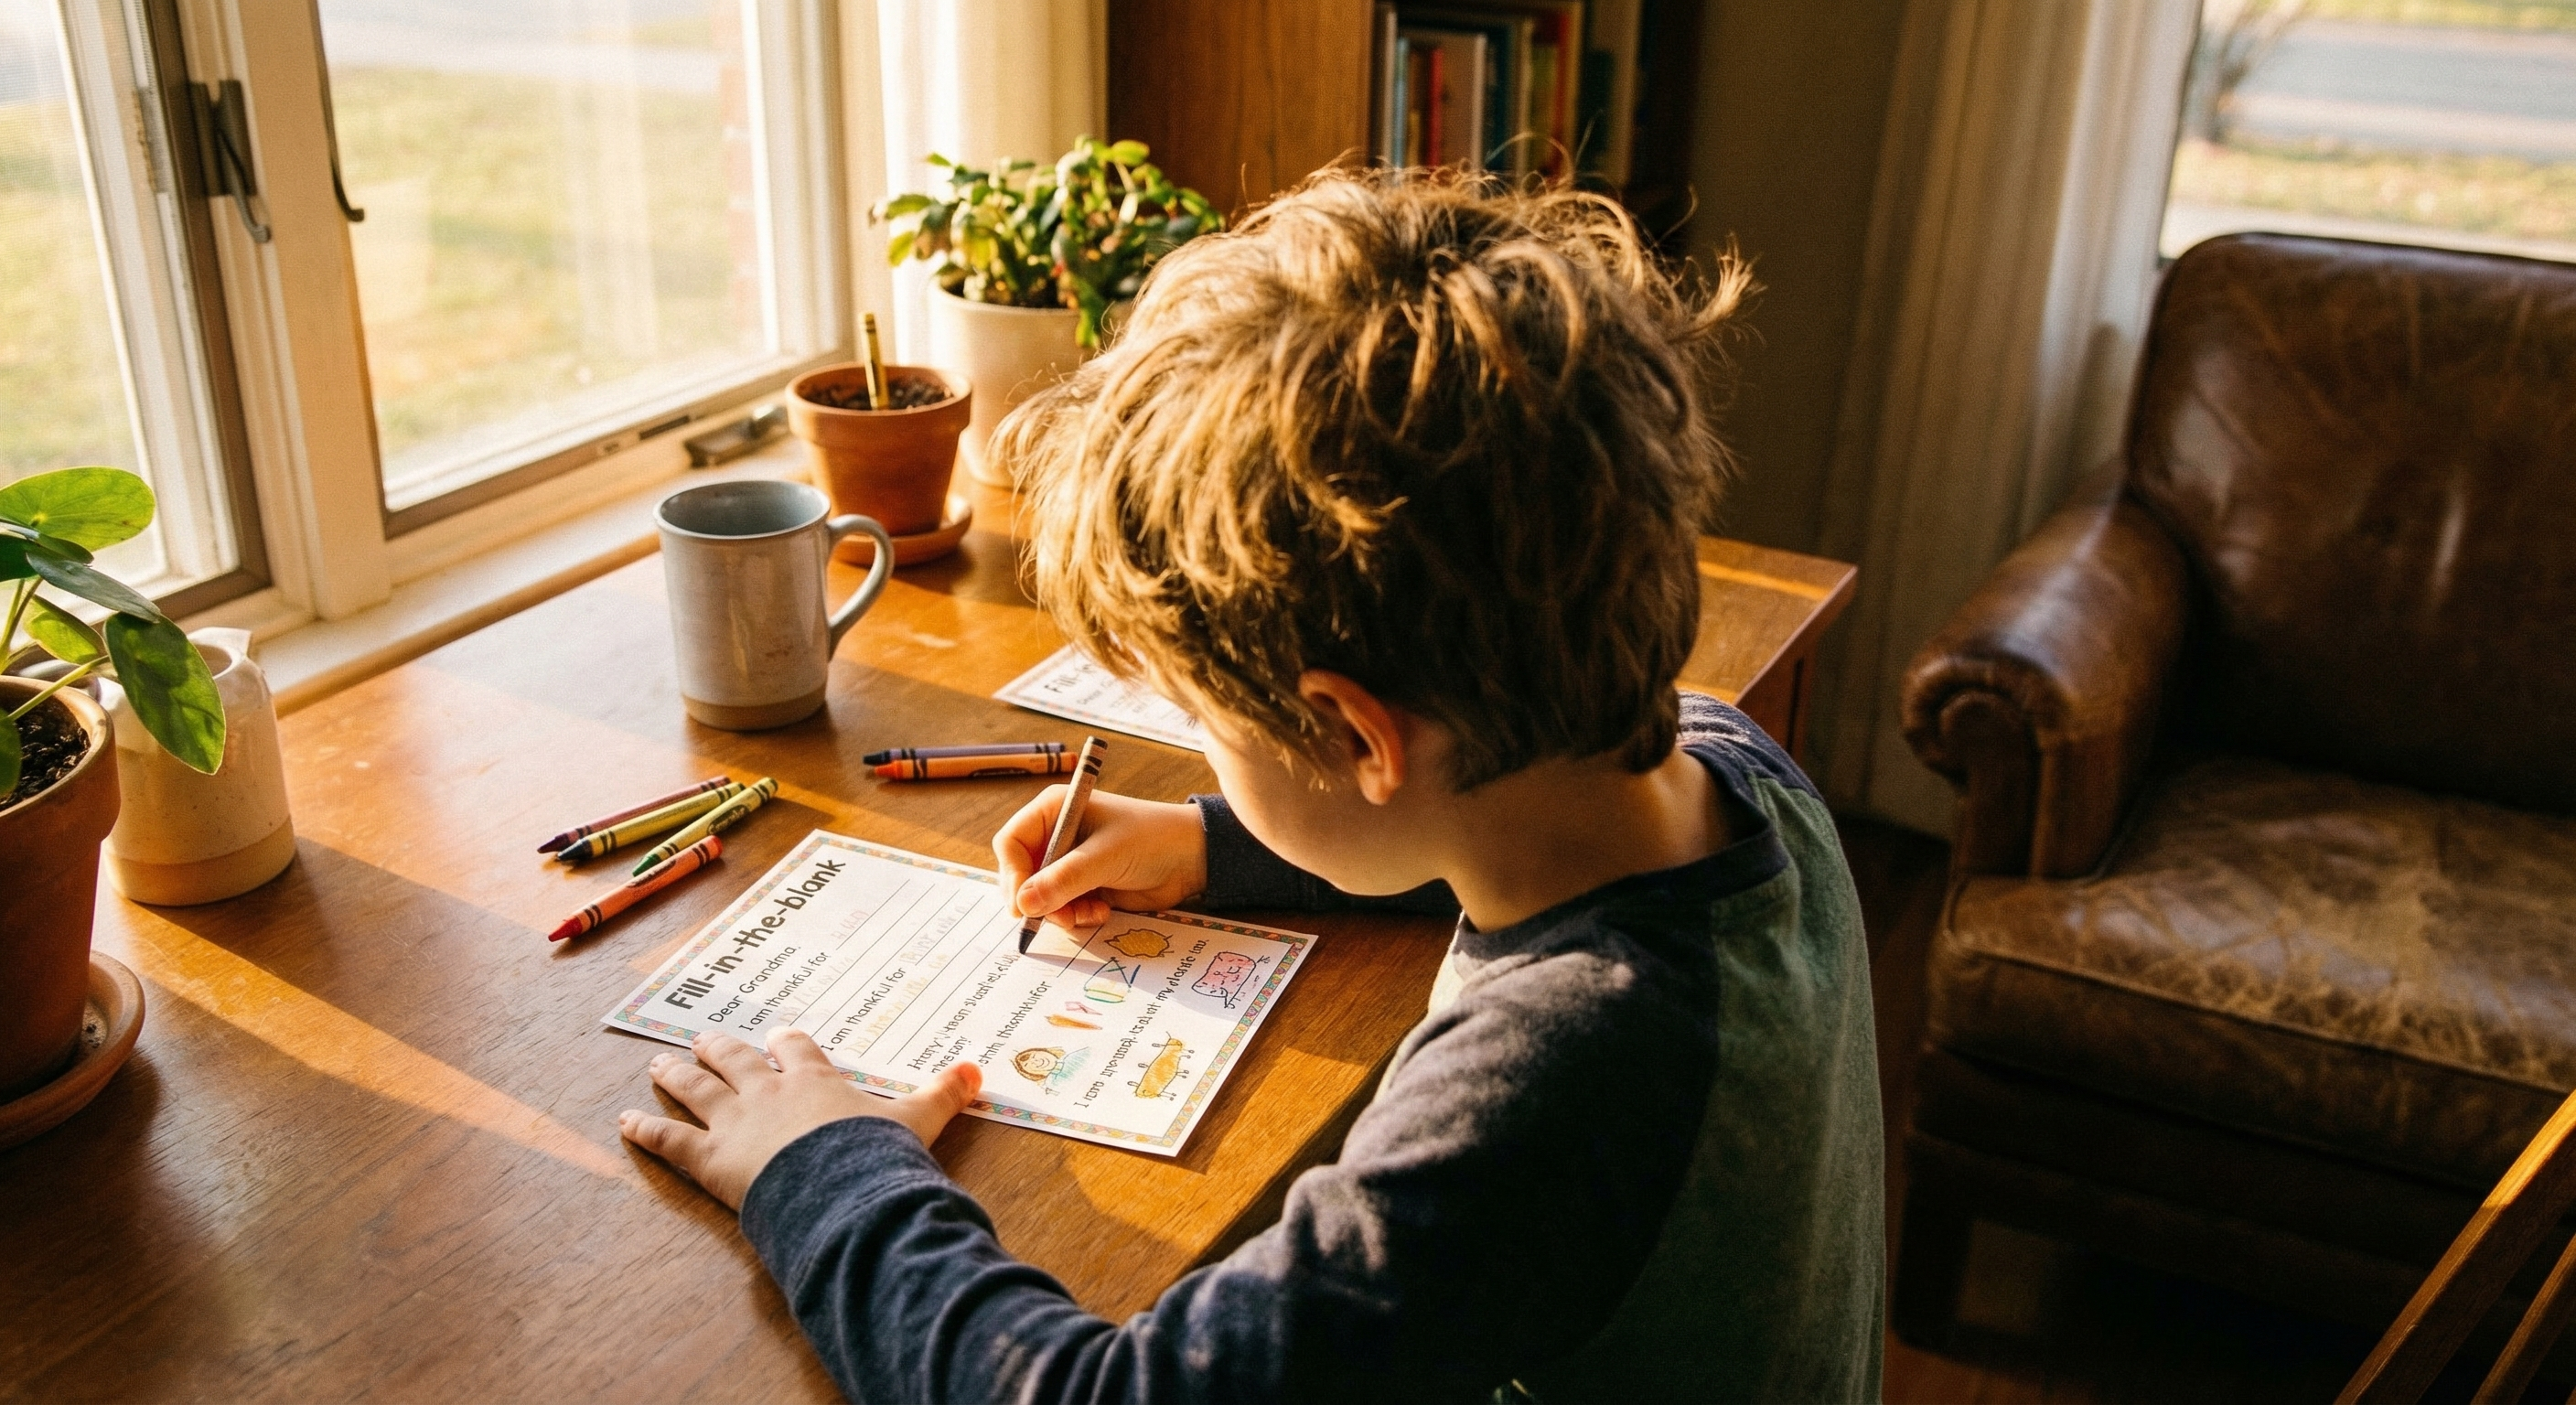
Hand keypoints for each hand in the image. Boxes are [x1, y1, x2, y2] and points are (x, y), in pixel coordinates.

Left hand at [618, 1029, 980, 1208]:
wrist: (841, 1190)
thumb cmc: (876, 1156)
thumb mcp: (918, 1122)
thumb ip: (944, 1094)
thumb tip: (979, 1069)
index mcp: (814, 1080)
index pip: (795, 1049)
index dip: (785, 1043)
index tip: (780, 1038)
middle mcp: (768, 1091)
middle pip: (736, 1059)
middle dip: (719, 1049)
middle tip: (702, 1040)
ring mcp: (735, 1122)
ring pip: (697, 1089)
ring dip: (675, 1074)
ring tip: (657, 1063)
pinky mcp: (709, 1159)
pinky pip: (670, 1140)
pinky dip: (646, 1130)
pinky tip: (625, 1122)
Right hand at [993, 788, 1206, 927]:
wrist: (1191, 859)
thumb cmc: (1150, 840)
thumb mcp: (1105, 857)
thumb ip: (1064, 880)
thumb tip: (1023, 903)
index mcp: (1054, 810)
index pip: (1011, 843)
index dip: (1012, 875)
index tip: (1023, 904)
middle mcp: (1056, 834)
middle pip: (1021, 874)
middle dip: (1038, 899)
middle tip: (1060, 917)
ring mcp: (1069, 862)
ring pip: (1040, 897)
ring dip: (1061, 912)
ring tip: (1089, 913)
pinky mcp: (1083, 885)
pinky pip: (1062, 908)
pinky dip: (1076, 915)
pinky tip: (1101, 912)